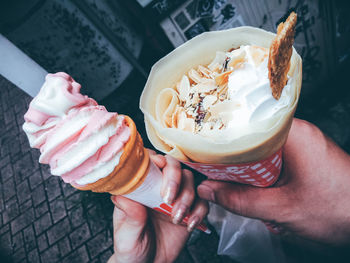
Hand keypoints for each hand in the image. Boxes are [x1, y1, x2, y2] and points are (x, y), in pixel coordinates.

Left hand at [108, 151, 207, 262]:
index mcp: (140, 187)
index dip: (157, 162)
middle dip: (175, 179)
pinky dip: (199, 211)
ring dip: (187, 197)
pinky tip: (189, 224)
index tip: (159, 176)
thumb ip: (129, 215)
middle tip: (169, 199)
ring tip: (176, 218)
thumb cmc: (132, 248)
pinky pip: (202, 201)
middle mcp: (158, 188)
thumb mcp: (126, 234)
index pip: (150, 161)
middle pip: (174, 166)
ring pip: (190, 180)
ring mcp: (176, 197)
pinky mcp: (190, 210)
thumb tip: (124, 195)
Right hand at [197, 118, 349, 244]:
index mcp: (290, 133)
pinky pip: (267, 159)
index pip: (242, 124)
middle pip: (247, 138)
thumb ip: (241, 200)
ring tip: (220, 176)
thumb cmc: (341, 210)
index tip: (197, 147)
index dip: (217, 136)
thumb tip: (208, 190)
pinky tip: (245, 183)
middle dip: (227, 156)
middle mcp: (293, 133)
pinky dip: (255, 171)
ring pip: (256, 150)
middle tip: (206, 167)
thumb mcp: (283, 209)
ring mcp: (297, 145)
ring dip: (241, 166)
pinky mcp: (300, 158)